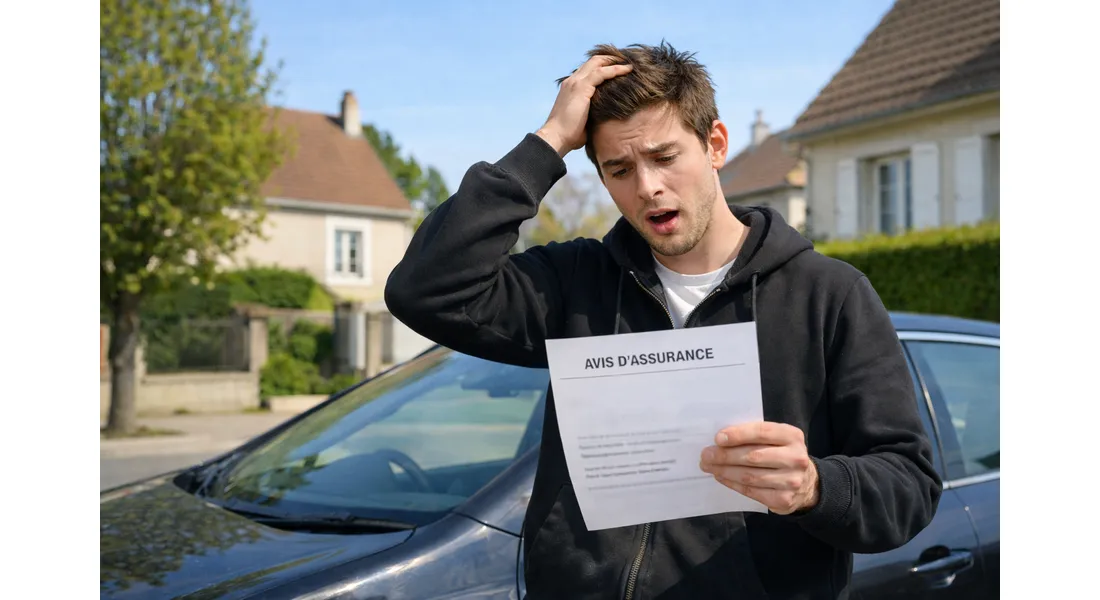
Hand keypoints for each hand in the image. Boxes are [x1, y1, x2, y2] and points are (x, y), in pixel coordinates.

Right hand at [536, 55, 631, 156]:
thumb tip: (607, 117)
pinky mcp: (581, 87)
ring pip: (598, 63)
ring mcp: (576, 83)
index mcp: (571, 87)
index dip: (604, 66)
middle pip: (594, 61)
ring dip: (615, 61)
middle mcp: (572, 81)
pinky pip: (602, 72)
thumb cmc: (569, 135)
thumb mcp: (583, 119)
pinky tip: (628, 69)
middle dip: (611, 59)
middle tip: (627, 61)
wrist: (556, 138)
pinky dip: (616, 69)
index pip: (588, 69)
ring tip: (630, 63)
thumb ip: (592, 113)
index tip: (620, 68)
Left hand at [699, 421, 819, 514]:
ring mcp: (791, 481)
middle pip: (753, 456)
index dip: (738, 435)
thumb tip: (720, 439)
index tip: (718, 438)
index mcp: (792, 436)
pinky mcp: (783, 499)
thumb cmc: (782, 454)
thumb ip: (755, 436)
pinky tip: (721, 477)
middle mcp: (795, 458)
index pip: (762, 432)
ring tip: (709, 466)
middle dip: (725, 455)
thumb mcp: (777, 439)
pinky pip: (751, 491)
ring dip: (725, 471)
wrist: (807, 483)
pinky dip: (732, 484)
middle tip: (706, 455)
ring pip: (750, 476)